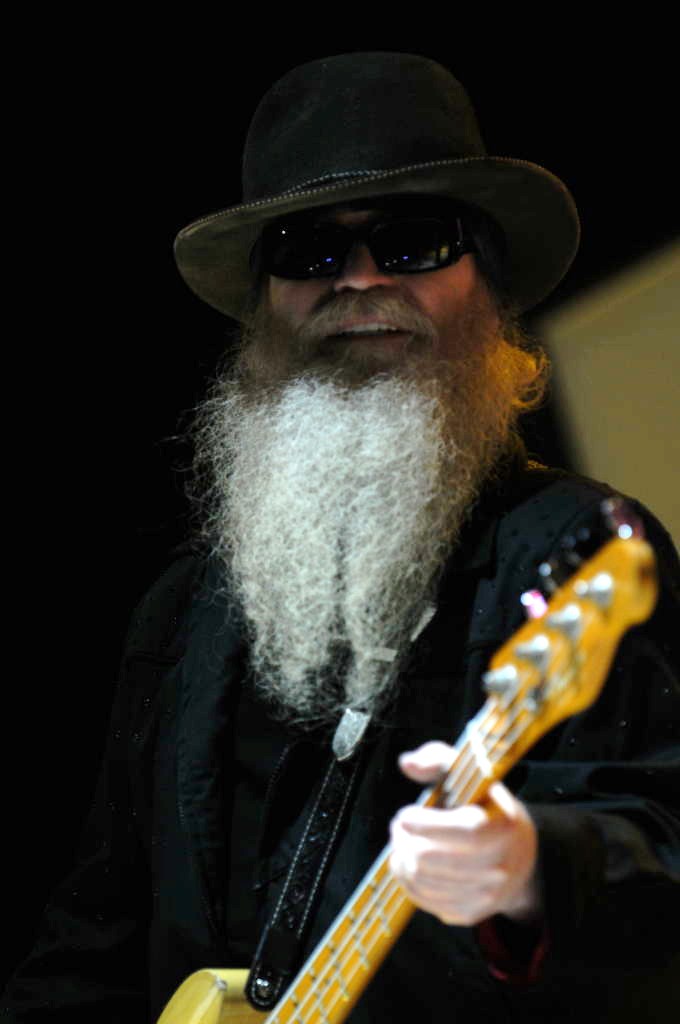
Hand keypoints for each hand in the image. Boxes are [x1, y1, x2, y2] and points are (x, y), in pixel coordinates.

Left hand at [388, 741, 539, 926]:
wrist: (520, 855)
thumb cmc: (485, 807)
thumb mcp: (470, 775)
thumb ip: (438, 758)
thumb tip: (407, 764)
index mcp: (503, 827)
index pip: (463, 832)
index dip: (425, 825)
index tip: (404, 815)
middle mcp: (498, 866)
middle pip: (430, 861)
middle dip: (403, 841)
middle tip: (398, 827)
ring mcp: (485, 895)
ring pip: (421, 882)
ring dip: (400, 860)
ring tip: (401, 843)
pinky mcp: (471, 914)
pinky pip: (425, 901)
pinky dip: (408, 882)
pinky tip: (409, 863)